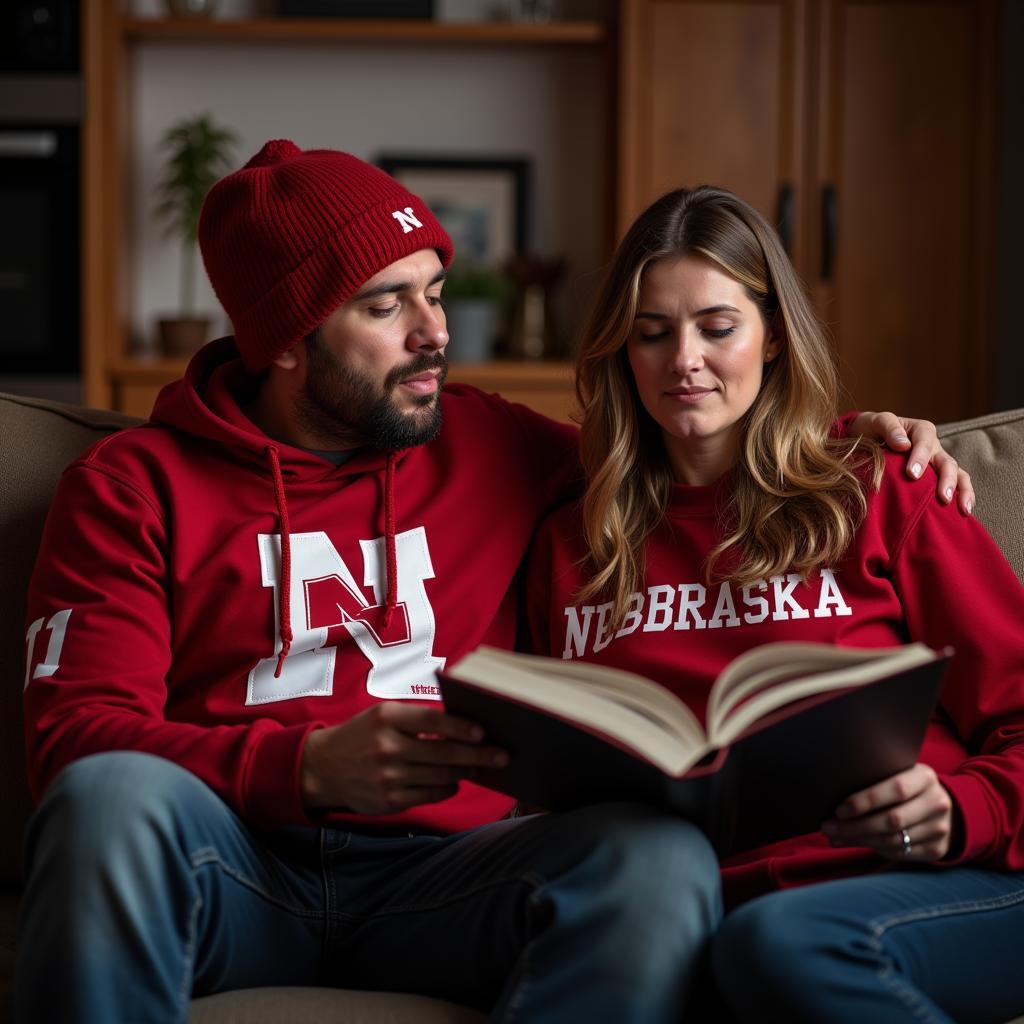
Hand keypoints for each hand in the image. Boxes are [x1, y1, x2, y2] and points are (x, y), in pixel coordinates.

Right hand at [300, 703, 507, 814]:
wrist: (324, 767)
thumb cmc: (363, 734)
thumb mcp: (383, 715)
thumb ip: (418, 719)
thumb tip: (463, 726)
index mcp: (387, 718)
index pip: (431, 721)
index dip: (459, 727)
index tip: (482, 731)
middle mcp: (387, 747)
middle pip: (443, 752)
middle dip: (478, 755)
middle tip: (502, 755)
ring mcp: (388, 776)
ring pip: (440, 776)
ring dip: (466, 771)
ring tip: (483, 766)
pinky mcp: (389, 800)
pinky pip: (430, 795)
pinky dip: (447, 788)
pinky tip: (455, 780)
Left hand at [821, 763, 955, 861]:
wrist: (942, 807)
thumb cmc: (907, 786)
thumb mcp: (899, 773)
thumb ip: (877, 779)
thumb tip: (833, 791)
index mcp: (925, 777)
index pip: (896, 789)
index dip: (866, 801)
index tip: (839, 809)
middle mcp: (937, 803)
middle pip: (893, 820)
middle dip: (855, 826)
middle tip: (828, 827)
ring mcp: (940, 828)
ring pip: (894, 840)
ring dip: (859, 840)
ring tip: (834, 837)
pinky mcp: (937, 849)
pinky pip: (900, 853)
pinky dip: (873, 849)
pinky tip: (853, 843)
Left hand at [850, 411, 974, 514]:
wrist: (868, 437)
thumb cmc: (872, 429)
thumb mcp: (876, 422)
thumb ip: (889, 428)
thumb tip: (904, 444)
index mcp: (921, 431)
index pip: (925, 442)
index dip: (920, 457)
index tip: (912, 474)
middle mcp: (934, 446)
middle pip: (947, 462)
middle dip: (947, 480)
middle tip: (943, 498)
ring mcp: (937, 462)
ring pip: (958, 474)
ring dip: (962, 491)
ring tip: (963, 509)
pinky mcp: (937, 475)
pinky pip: (956, 483)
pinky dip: (963, 496)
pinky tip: (963, 512)